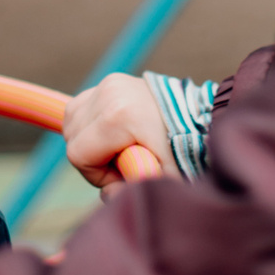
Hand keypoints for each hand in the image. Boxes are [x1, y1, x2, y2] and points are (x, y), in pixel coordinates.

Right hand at [63, 73, 173, 190]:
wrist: (202, 117)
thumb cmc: (184, 150)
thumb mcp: (164, 177)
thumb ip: (131, 191)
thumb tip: (108, 194)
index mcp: (118, 117)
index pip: (78, 154)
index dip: (96, 174)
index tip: (122, 175)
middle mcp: (109, 94)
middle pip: (72, 137)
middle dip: (93, 158)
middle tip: (125, 163)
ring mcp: (109, 84)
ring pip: (73, 121)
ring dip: (89, 140)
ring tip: (120, 148)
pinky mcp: (112, 81)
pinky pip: (83, 107)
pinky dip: (91, 124)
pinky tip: (116, 134)